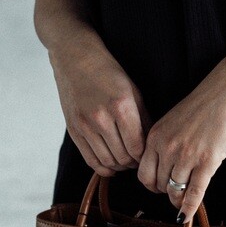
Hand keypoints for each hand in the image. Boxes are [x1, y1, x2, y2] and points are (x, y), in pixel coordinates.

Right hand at [49, 36, 152, 176]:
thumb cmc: (108, 72)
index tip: (149, 154)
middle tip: (139, 160)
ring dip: (120, 166)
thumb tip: (152, 144)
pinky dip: (103, 167)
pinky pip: (90, 159)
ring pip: (107, 161)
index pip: (137, 146)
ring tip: (126, 161)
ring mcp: (85, 125)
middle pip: (123, 157)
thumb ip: (144, 119)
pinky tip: (111, 164)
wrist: (76, 59)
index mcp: (121, 106)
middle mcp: (101, 118)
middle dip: (134, 162)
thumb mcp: (134, 91)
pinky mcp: (73, 130)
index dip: (145, 156)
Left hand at [137, 59, 225, 222]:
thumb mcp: (172, 120)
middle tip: (174, 193)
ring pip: (175, 191)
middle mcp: (167, 147)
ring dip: (178, 200)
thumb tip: (160, 167)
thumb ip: (163, 142)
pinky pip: (194, 193)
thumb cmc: (203, 105)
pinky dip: (189, 208)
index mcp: (155, 136)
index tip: (159, 186)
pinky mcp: (207, 162)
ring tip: (184, 201)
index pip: (143, 173)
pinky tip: (187, 217)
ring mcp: (187, 156)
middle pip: (157, 185)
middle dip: (165, 192)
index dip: (151, 184)